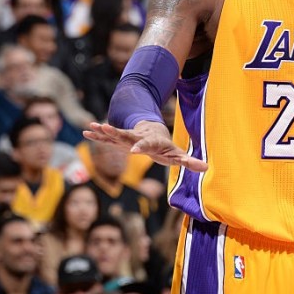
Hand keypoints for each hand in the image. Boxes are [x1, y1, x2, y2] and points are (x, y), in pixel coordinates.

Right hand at [84, 121, 207, 171]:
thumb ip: (190, 161)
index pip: (145, 145)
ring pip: (114, 134)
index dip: (141, 147)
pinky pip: (107, 138)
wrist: (153, 131)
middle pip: (125, 136)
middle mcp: (136, 138)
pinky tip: (86, 132)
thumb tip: (206, 167)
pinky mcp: (119, 139)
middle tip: (104, 127)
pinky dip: (98, 135)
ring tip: (91, 126)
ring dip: (103, 131)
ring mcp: (126, 137)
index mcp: (150, 142)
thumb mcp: (177, 154)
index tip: (133, 151)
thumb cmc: (165, 147)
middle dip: (115, 132)